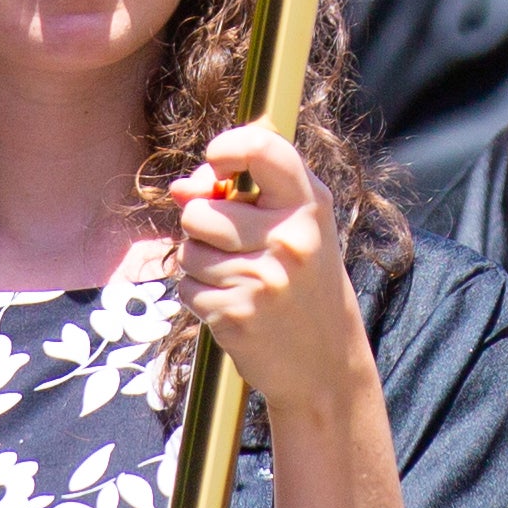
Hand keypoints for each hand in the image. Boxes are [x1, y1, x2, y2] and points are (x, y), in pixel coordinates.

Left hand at [168, 123, 376, 441]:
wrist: (327, 360)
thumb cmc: (304, 280)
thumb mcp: (292, 225)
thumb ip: (239, 193)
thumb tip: (179, 188)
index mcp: (308, 204)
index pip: (262, 147)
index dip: (227, 147)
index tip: (218, 164)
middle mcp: (289, 238)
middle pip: (199, 212)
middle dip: (202, 228)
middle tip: (235, 246)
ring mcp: (263, 279)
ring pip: (188, 252)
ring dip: (200, 265)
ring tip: (238, 279)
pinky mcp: (236, 315)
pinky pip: (186, 288)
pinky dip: (199, 296)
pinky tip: (233, 304)